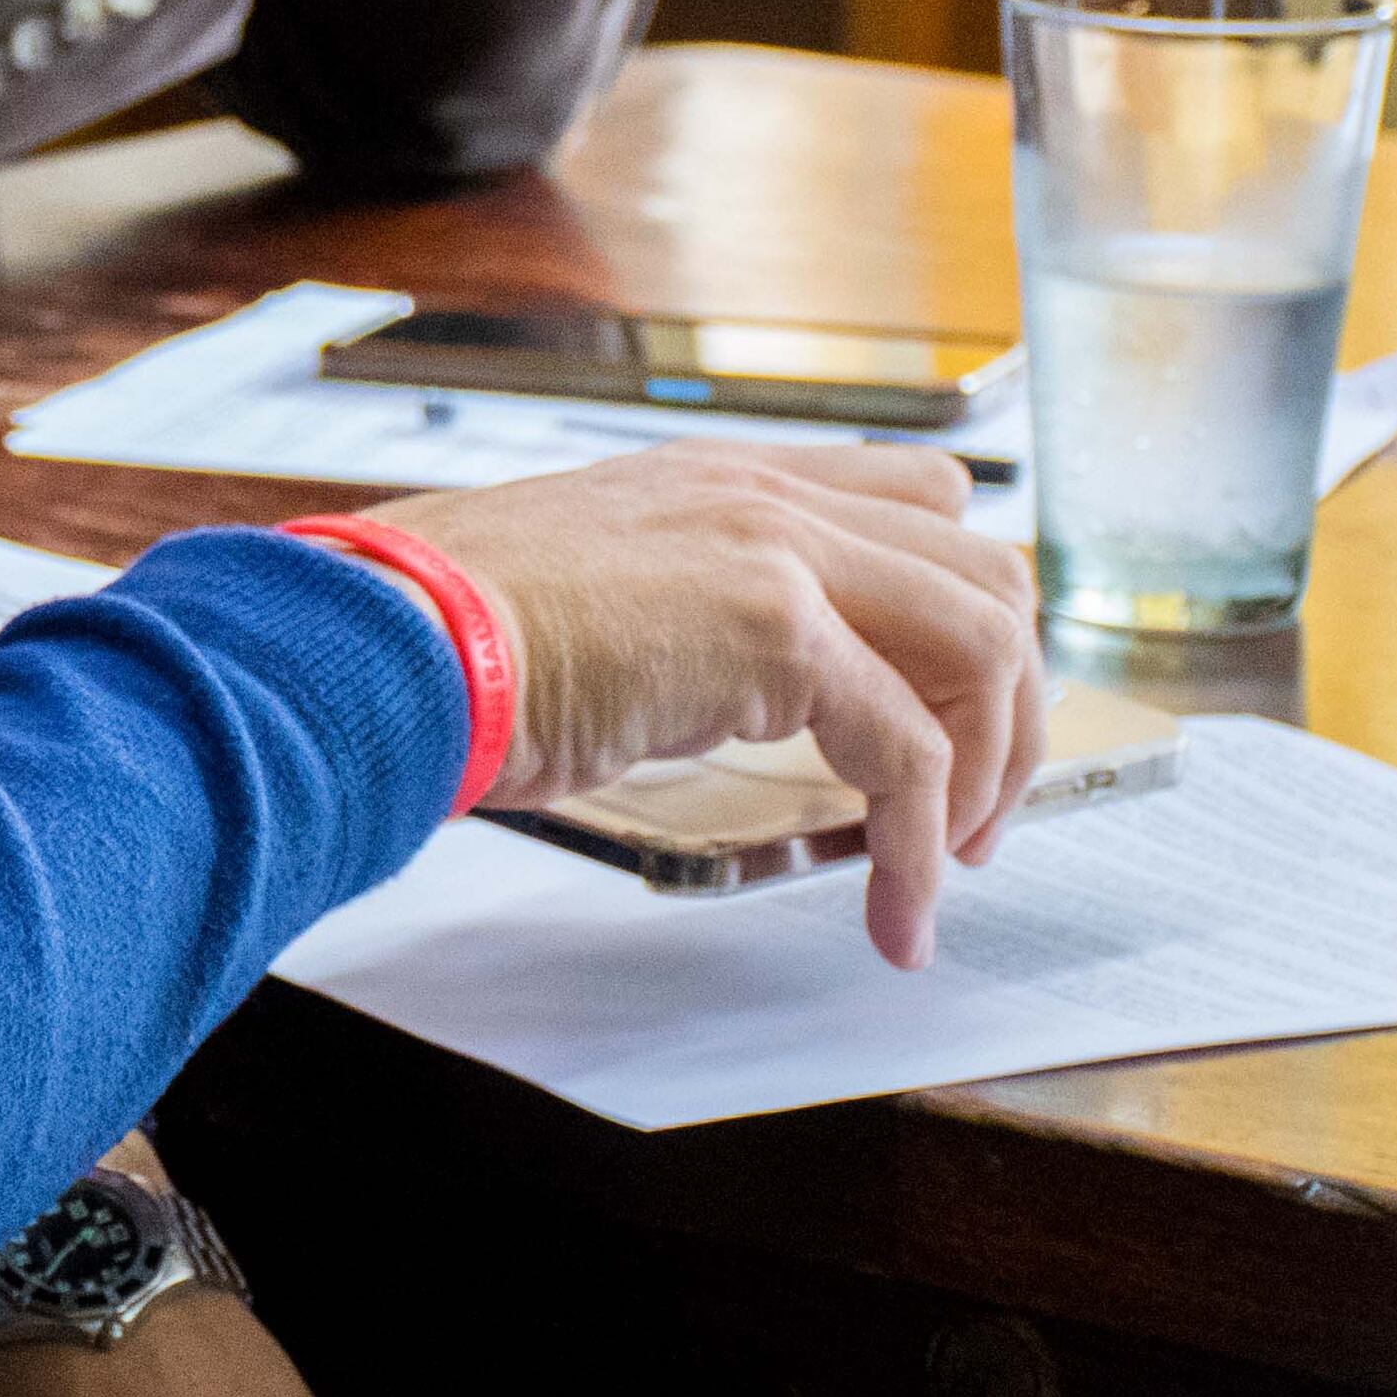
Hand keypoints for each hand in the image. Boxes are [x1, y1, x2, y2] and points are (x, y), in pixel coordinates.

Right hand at [353, 443, 1046, 968]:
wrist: (387, 638)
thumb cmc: (445, 638)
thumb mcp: (594, 600)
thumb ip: (679, 624)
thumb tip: (711, 700)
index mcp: (725, 481)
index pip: (921, 501)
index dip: (960, 621)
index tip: (946, 726)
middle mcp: (767, 494)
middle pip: (987, 569)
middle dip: (1009, 708)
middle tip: (970, 817)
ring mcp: (777, 547)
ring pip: (985, 643)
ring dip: (989, 773)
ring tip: (944, 867)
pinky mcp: (774, 627)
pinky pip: (910, 752)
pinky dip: (921, 850)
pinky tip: (896, 915)